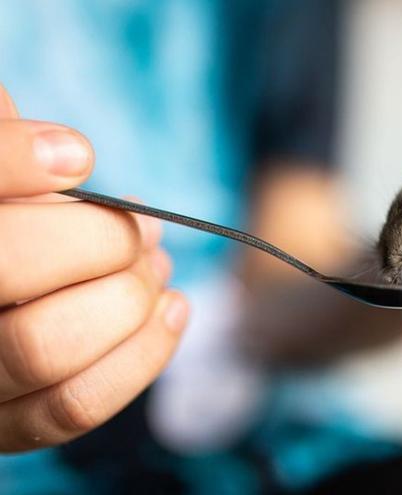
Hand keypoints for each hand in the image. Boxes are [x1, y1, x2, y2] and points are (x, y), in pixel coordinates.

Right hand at [0, 84, 188, 451]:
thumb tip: (69, 155)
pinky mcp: (3, 428)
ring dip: (129, 299)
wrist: (1, 294)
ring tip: (157, 266)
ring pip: (45, 348)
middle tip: (141, 225)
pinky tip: (173, 308)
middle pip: (10, 267)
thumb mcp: (0, 181)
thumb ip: (10, 156)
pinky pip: (75, 406)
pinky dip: (142, 353)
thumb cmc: (11, 229)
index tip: (79, 155)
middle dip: (102, 240)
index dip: (18, 161)